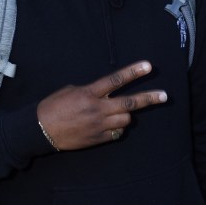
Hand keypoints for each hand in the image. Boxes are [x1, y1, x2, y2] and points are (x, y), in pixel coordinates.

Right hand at [36, 60, 166, 149]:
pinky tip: (108, 125)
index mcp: (89, 93)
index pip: (116, 80)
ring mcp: (99, 125)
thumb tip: (105, 93)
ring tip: (118, 112)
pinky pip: (117, 133)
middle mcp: (97, 109)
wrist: (40, 130)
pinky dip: (116, 128)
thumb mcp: (71, 91)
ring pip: (126, 119)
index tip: (149, 66)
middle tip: (164, 96)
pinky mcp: (98, 138)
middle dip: (149, 98)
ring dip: (126, 115)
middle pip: (130, 103)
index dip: (133, 72)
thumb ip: (92, 91)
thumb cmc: (53, 106)